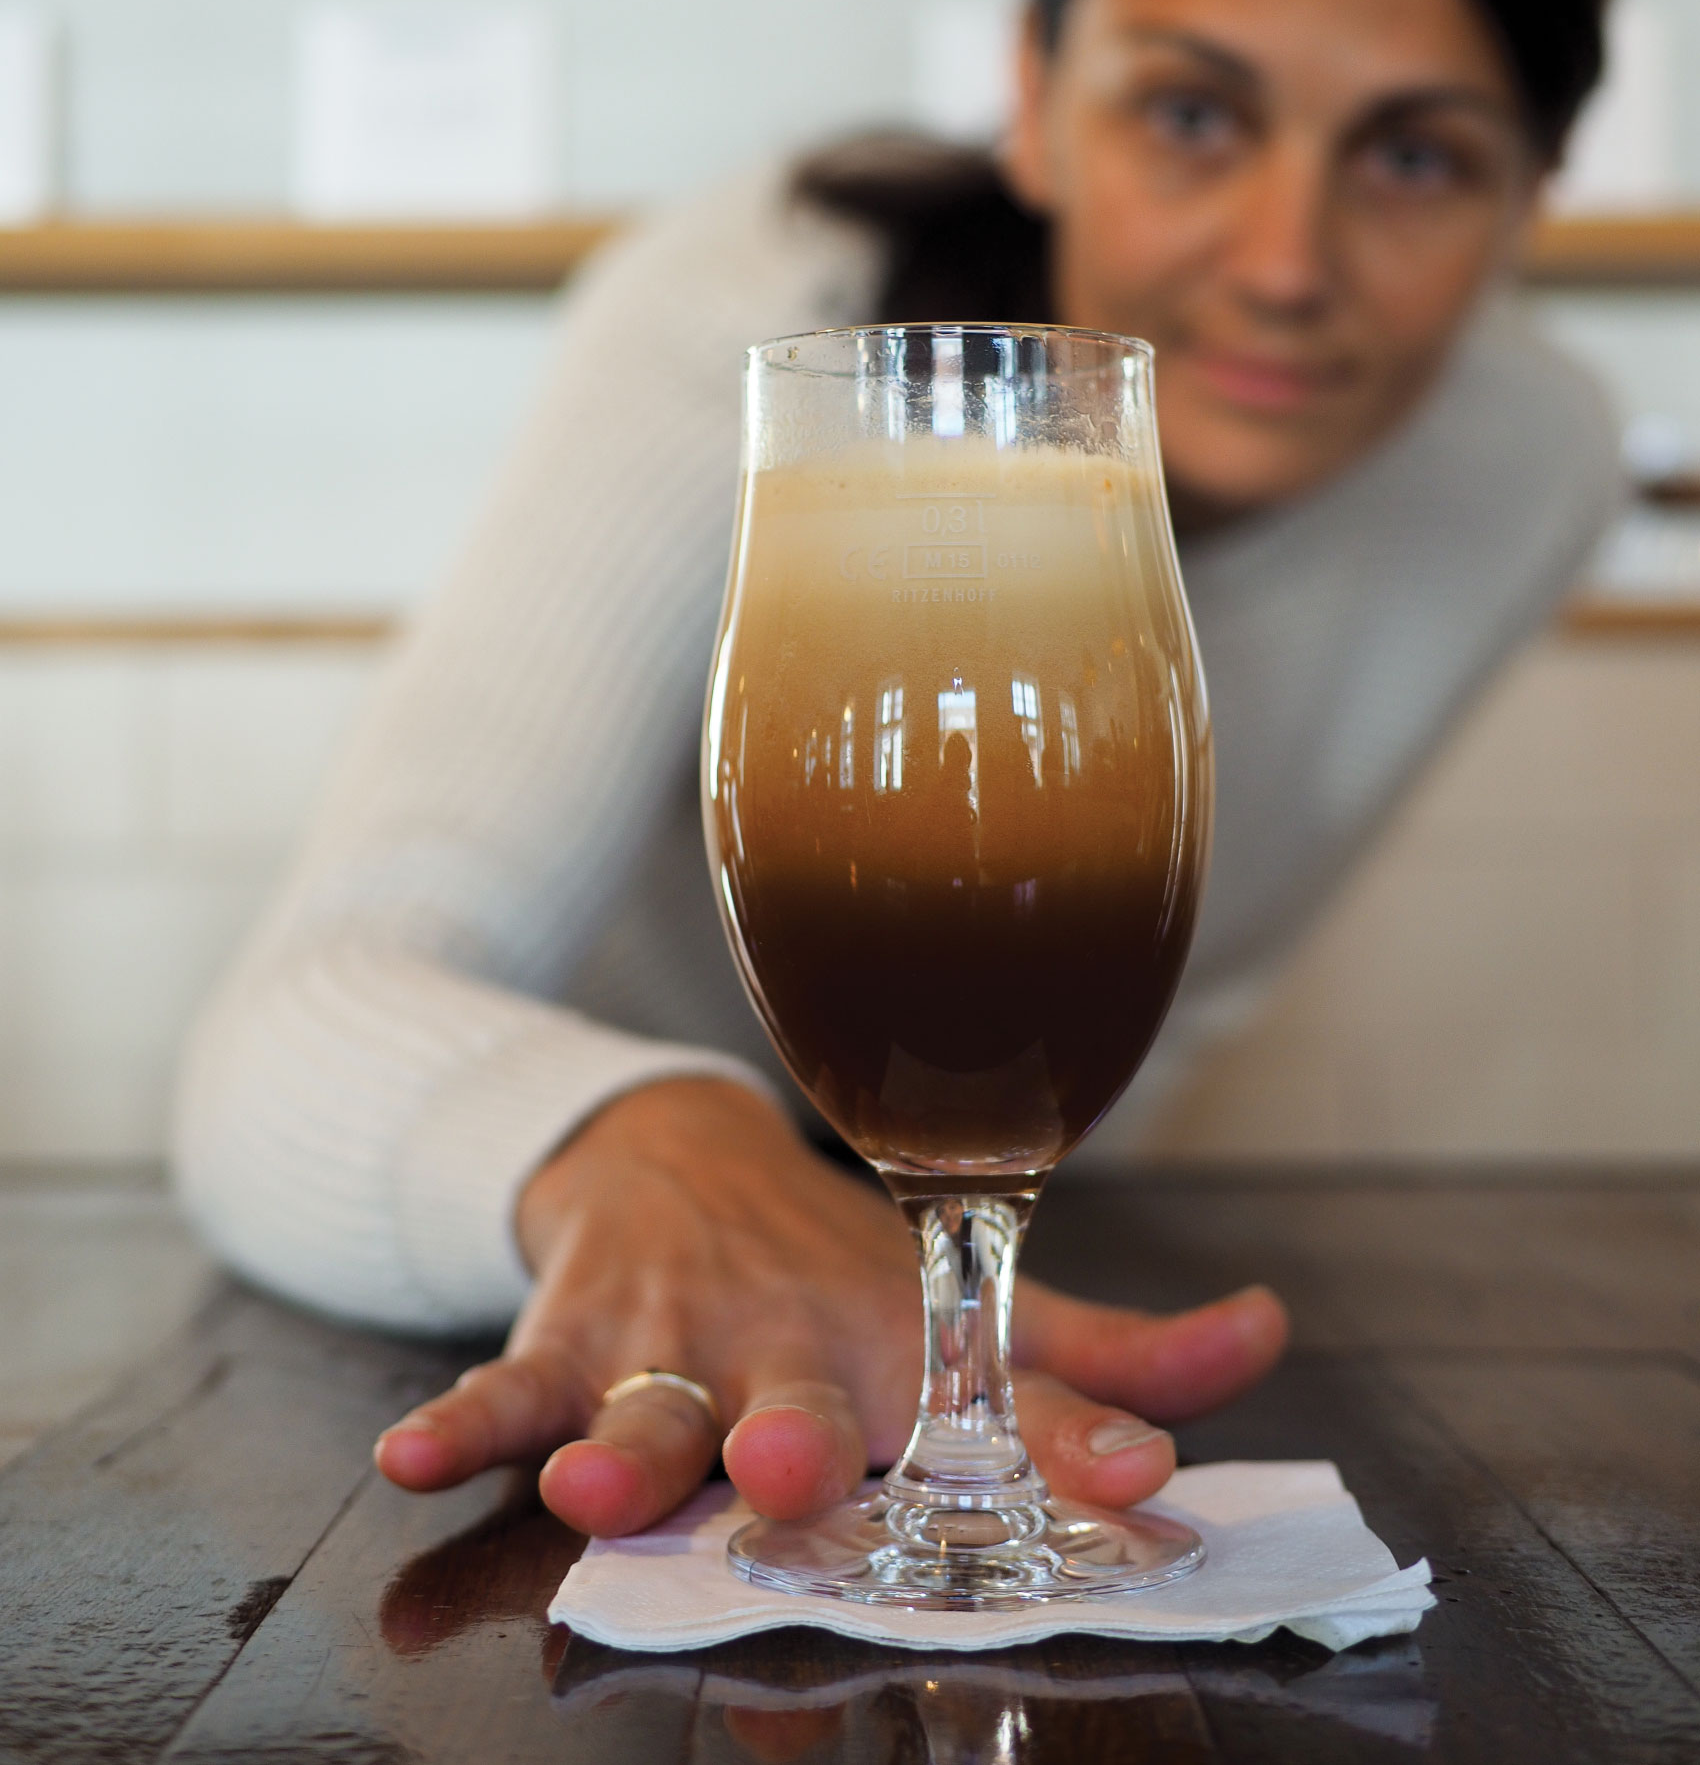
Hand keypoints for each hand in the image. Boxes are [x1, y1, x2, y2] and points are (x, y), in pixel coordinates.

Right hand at [374, 1077, 1286, 1535]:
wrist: (671, 1154)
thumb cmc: (832, 1265)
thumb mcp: (956, 1304)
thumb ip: (1102, 1349)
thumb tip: (1269, 1330)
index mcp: (901, 1341)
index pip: (1001, 1386)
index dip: (1073, 1429)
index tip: (1139, 1474)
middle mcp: (790, 1340)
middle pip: (799, 1402)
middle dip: (799, 1441)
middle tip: (801, 1465)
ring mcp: (673, 1336)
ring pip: (649, 1401)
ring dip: (626, 1440)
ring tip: (593, 1478)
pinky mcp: (571, 1331)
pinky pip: (509, 1380)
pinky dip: (465, 1417)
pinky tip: (412, 1459)